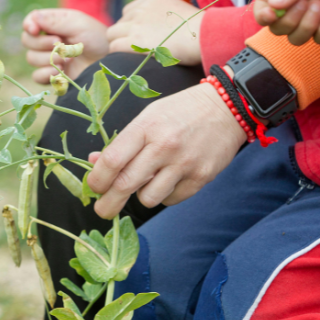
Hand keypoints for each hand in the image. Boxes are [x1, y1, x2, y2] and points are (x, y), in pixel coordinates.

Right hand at [21, 9, 108, 83]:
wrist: (110, 61)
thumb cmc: (97, 38)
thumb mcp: (77, 24)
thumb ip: (54, 21)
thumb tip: (33, 19)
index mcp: (53, 24)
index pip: (30, 22)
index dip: (29, 26)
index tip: (35, 30)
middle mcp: (48, 40)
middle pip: (27, 41)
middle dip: (41, 43)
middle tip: (59, 43)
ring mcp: (50, 59)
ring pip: (31, 59)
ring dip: (47, 58)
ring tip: (67, 59)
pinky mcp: (54, 75)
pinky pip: (37, 76)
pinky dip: (46, 74)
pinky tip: (60, 72)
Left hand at [87, 83, 245, 218]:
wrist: (226, 107)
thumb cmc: (180, 112)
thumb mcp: (147, 117)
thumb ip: (122, 142)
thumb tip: (94, 163)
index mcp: (146, 127)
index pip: (112, 160)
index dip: (97, 180)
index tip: (94, 187)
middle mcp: (164, 146)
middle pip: (125, 185)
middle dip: (108, 204)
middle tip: (103, 211)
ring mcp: (184, 164)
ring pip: (148, 198)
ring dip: (142, 196)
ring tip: (147, 183)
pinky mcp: (201, 177)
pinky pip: (171, 200)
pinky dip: (165, 195)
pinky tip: (170, 180)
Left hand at [107, 0, 204, 65]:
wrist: (204, 35)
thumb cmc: (200, 31)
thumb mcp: (181, 14)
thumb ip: (166, 18)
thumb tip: (166, 32)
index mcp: (153, 1)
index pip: (129, 11)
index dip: (131, 26)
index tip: (138, 38)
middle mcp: (141, 10)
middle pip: (119, 23)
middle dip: (123, 36)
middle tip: (132, 51)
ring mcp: (136, 25)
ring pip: (112, 34)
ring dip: (118, 45)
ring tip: (127, 58)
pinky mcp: (134, 41)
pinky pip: (114, 47)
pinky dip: (116, 55)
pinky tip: (126, 62)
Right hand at [254, 0, 319, 44]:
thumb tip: (273, 5)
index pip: (262, 9)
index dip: (263, 16)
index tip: (273, 14)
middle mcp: (293, 3)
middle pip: (278, 28)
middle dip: (290, 21)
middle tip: (307, 3)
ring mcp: (311, 14)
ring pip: (296, 38)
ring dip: (307, 27)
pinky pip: (319, 39)